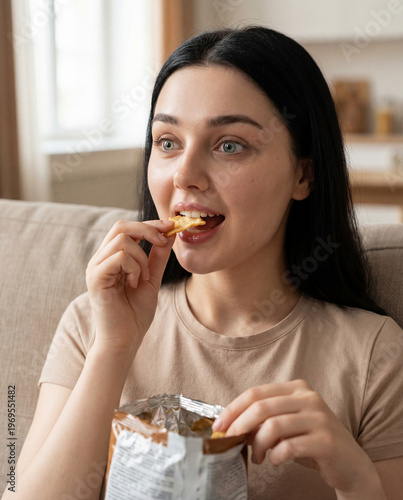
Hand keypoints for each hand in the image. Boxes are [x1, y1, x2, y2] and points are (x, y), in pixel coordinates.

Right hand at [86, 219, 174, 354]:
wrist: (125, 340)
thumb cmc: (135, 314)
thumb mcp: (152, 279)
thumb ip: (158, 257)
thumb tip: (169, 234)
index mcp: (111, 258)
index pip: (126, 228)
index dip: (149, 224)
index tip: (171, 226)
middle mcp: (100, 260)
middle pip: (121, 226)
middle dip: (147, 230)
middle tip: (163, 242)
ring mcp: (95, 268)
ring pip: (122, 240)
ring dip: (141, 258)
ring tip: (143, 278)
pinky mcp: (95, 278)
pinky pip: (119, 257)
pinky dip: (134, 268)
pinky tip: (135, 284)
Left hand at [213, 380, 383, 496]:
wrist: (350, 463)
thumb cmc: (311, 442)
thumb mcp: (288, 424)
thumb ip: (265, 419)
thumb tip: (231, 426)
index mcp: (297, 388)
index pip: (256, 393)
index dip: (233, 409)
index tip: (218, 426)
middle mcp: (309, 398)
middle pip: (261, 407)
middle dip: (240, 426)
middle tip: (231, 443)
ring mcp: (319, 417)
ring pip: (273, 426)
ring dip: (258, 445)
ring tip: (257, 457)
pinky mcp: (326, 440)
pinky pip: (289, 446)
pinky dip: (276, 456)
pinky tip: (275, 460)